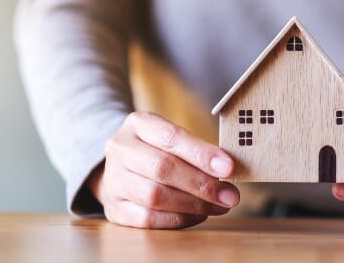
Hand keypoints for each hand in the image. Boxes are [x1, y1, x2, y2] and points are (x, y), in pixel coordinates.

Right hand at [88, 111, 238, 228]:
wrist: (120, 167)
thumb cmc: (157, 150)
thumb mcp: (173, 138)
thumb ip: (197, 150)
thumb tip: (228, 170)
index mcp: (138, 124)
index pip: (171, 137)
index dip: (202, 154)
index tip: (229, 168)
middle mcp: (120, 149)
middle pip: (162, 168)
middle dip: (202, 184)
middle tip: (230, 196)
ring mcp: (113, 180)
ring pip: (155, 196)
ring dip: (193, 204)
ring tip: (218, 206)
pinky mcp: (114, 208)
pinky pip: (148, 219)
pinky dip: (179, 219)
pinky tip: (198, 214)